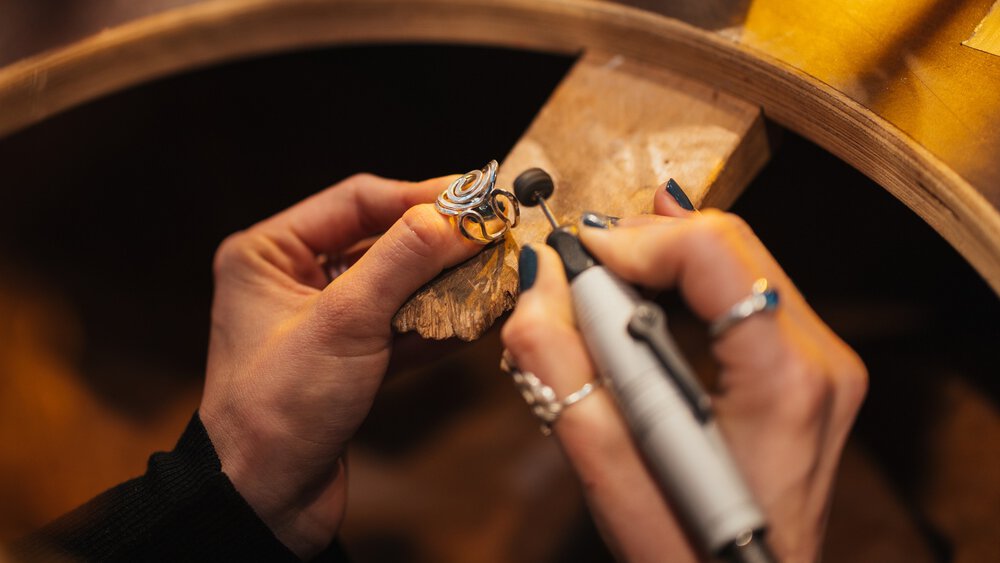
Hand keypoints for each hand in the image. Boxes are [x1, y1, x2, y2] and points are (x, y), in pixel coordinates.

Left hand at [199, 174, 478, 557]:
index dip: (420, 195)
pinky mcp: (349, 360)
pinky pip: (401, 327)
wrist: (264, 504)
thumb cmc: (277, 408)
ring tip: (496, 274)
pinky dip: (438, 323)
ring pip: (398, 286)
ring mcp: (324, 322)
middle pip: (382, 240)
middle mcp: (292, 279)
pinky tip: (478, 317)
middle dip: (439, 243)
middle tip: (494, 235)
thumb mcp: (344, 321)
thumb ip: (404, 260)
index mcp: (269, 253)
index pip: (357, 201)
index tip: (477, 197)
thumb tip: (461, 215)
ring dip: (445, 284)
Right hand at [500, 190, 866, 561]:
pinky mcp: (809, 371)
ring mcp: (824, 363)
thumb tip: (539, 280)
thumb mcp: (610, 475)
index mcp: (784, 383)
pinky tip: (653, 275)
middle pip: (729, 245)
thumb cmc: (690, 557)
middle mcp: (821, 360)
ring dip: (664, 259)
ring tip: (603, 276)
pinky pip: (747, 292)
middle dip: (643, 242)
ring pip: (738, 261)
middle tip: (579, 265)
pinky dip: (691, 279)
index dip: (633, 241)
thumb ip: (561, 370)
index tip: (576, 256)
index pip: (713, 253)